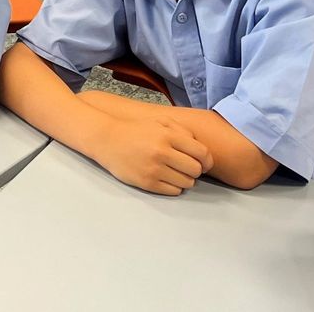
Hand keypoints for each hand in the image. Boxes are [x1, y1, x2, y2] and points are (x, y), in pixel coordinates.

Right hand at [96, 117, 212, 195]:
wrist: (106, 139)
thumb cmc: (136, 130)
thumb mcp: (159, 121)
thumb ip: (182, 131)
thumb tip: (202, 151)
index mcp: (167, 135)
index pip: (202, 153)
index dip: (207, 160)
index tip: (203, 162)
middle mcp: (162, 152)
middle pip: (196, 170)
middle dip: (195, 170)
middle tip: (185, 166)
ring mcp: (154, 169)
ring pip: (187, 183)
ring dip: (184, 179)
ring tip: (174, 171)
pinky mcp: (147, 183)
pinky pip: (174, 191)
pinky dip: (174, 186)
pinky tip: (165, 177)